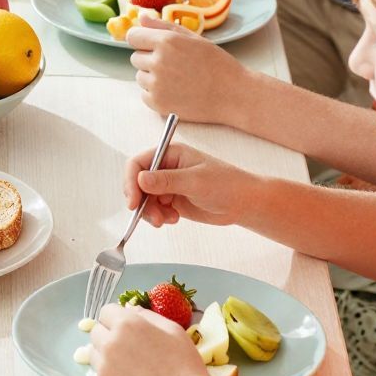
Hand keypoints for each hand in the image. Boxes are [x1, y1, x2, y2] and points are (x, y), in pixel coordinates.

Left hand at [89, 303, 210, 375]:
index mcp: (126, 325)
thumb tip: (131, 311)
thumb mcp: (173, 330)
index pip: (106, 312)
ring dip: (106, 357)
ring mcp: (103, 371)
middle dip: (109, 336)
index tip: (127, 328)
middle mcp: (109, 345)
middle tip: (130, 350)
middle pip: (96, 333)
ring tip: (131, 369)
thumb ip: (147, 316)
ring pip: (94, 356)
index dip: (117, 318)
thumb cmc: (185, 366)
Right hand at [122, 139, 254, 229]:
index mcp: (170, 154)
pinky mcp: (172, 200)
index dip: (131, 182)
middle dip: (141, 202)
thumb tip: (141, 179)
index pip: (138, 164)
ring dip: (150, 212)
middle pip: (138, 183)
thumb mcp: (196, 182)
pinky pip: (154, 209)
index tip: (133, 202)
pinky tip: (174, 219)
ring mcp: (168, 185)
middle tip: (154, 218)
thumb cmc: (226, 184)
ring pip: (145, 199)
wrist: (243, 203)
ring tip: (166, 220)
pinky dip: (159, 217)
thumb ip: (167, 181)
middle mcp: (166, 168)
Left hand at [127, 22, 245, 125]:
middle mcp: (158, 62)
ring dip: (152, 77)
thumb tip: (140, 16)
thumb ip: (163, 26)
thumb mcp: (192, 38)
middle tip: (175, 65)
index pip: (133, 36)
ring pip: (140, 77)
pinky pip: (144, 95)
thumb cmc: (216, 64)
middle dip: (150, 59)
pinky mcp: (158, 104)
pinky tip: (176, 92)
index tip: (153, 45)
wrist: (233, 94)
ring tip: (177, 79)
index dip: (142, 40)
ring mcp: (157, 84)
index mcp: (166, 41)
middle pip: (136, 57)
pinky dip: (156, 94)